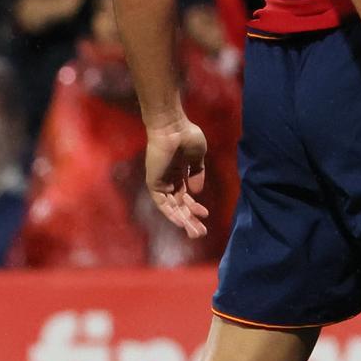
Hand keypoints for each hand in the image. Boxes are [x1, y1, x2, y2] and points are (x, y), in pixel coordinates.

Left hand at [145, 117, 208, 232]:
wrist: (173, 128)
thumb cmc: (187, 136)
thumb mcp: (198, 157)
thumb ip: (197, 174)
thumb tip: (197, 192)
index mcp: (179, 173)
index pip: (185, 196)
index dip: (195, 207)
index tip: (206, 214)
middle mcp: (169, 179)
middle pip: (179, 205)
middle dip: (190, 219)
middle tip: (201, 232)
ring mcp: (161, 181)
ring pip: (171, 207)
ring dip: (183, 220)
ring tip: (195, 232)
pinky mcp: (154, 182)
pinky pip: (162, 203)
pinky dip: (171, 213)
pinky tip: (182, 222)